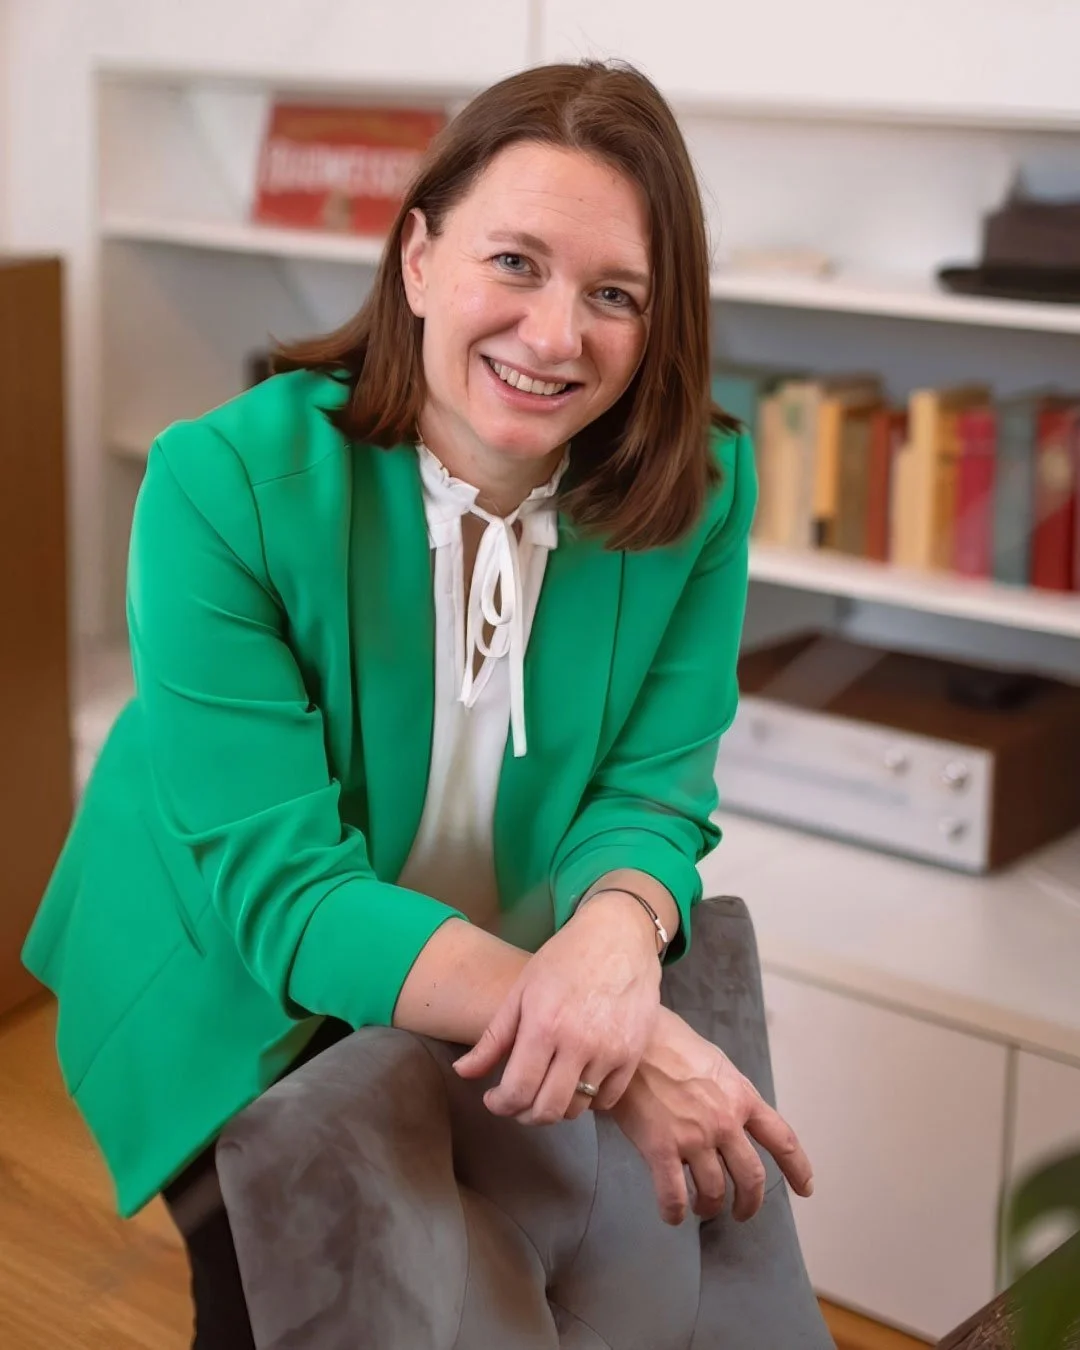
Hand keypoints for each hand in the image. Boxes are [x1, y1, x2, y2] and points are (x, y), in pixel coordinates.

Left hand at [453, 891, 661, 1123]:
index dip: (501, 1105)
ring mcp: (610, 1051)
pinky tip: (577, 1080)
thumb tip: (463, 1073)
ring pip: (577, 1108)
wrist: (618, 936)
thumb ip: (493, 1037)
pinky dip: (589, 1100)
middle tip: (518, 1102)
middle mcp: (578, 1044)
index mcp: (544, 1026)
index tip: (495, 1100)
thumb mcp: (521, 991)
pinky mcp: (633, 1054)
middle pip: (547, 1110)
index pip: (517, 1091)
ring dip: (556, 1106)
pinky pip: (607, 1099)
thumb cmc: (564, 959)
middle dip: (525, 1114)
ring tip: (547, 1087)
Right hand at [611, 1007, 813, 1225]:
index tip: (805, 1188)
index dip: (797, 1168)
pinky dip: (674, 1213)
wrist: (633, 1040)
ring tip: (701, 1207)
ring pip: (714, 1191)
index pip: (782, 1139)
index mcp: (742, 1098)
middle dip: (750, 1202)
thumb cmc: (670, 1043)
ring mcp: (694, 1138)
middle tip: (741, 1212)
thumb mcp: (715, 1063)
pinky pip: (673, 1196)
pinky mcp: (661, 1149)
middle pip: (751, 1177)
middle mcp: (725, 1122)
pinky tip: (672, 1215)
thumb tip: (733, 1116)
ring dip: (710, 1207)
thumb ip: (730, 1093)